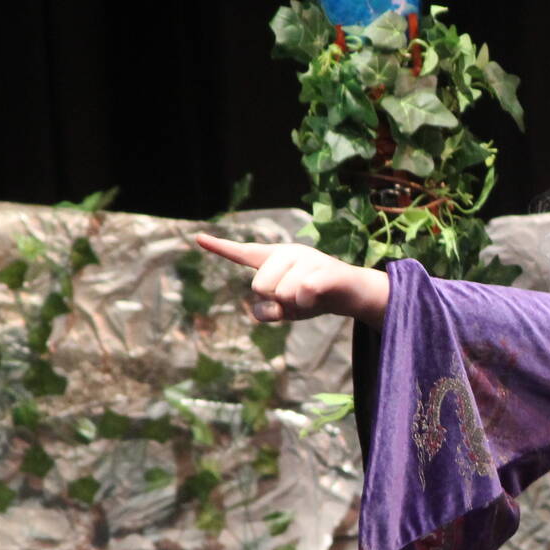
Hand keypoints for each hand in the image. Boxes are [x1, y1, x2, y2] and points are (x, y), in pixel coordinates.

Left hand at [191, 235, 389, 326]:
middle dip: (275, 300)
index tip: (197, 237)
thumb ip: (268, 311)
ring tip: (311, 297)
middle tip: (296, 298)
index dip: (220, 247)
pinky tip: (316, 297)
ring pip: (281, 292)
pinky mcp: (324, 270)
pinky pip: (303, 291)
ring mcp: (307, 259)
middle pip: (259, 286)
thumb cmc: (315, 298)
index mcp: (275, 260)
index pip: (243, 253)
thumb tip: (263, 310)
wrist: (352, 293)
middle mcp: (288, 253)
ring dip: (295, 304)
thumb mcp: (287, 309)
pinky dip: (306, 302)